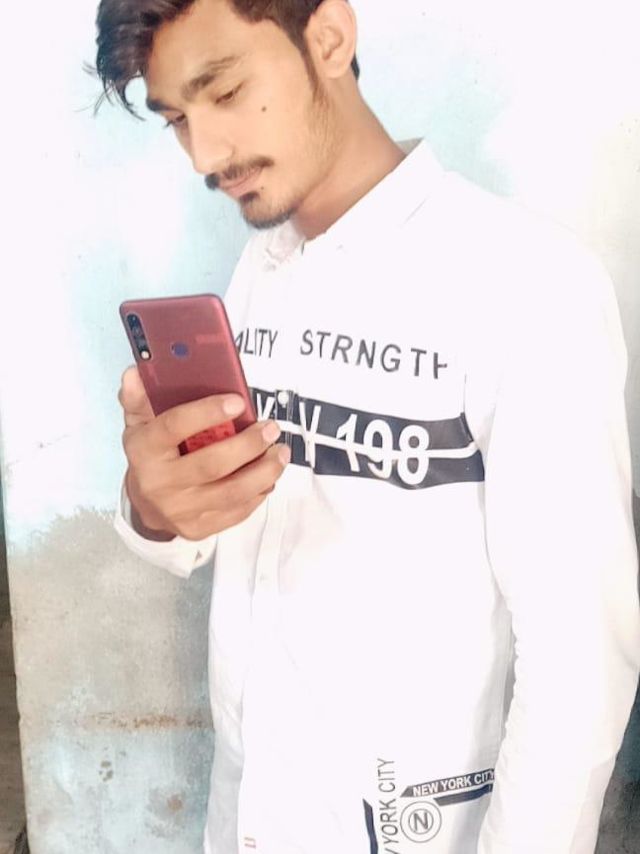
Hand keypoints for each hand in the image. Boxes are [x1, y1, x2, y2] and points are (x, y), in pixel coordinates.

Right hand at [118, 366, 289, 540]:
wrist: (145, 505)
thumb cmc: (152, 455)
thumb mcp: (140, 424)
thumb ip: (140, 399)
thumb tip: (135, 374)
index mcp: (144, 450)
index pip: (174, 427)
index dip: (207, 412)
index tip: (239, 401)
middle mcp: (159, 483)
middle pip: (212, 464)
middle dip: (249, 445)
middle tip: (272, 428)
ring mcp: (179, 510)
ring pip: (231, 492)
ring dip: (264, 471)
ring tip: (281, 452)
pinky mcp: (198, 528)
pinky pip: (236, 511)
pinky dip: (259, 492)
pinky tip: (270, 475)